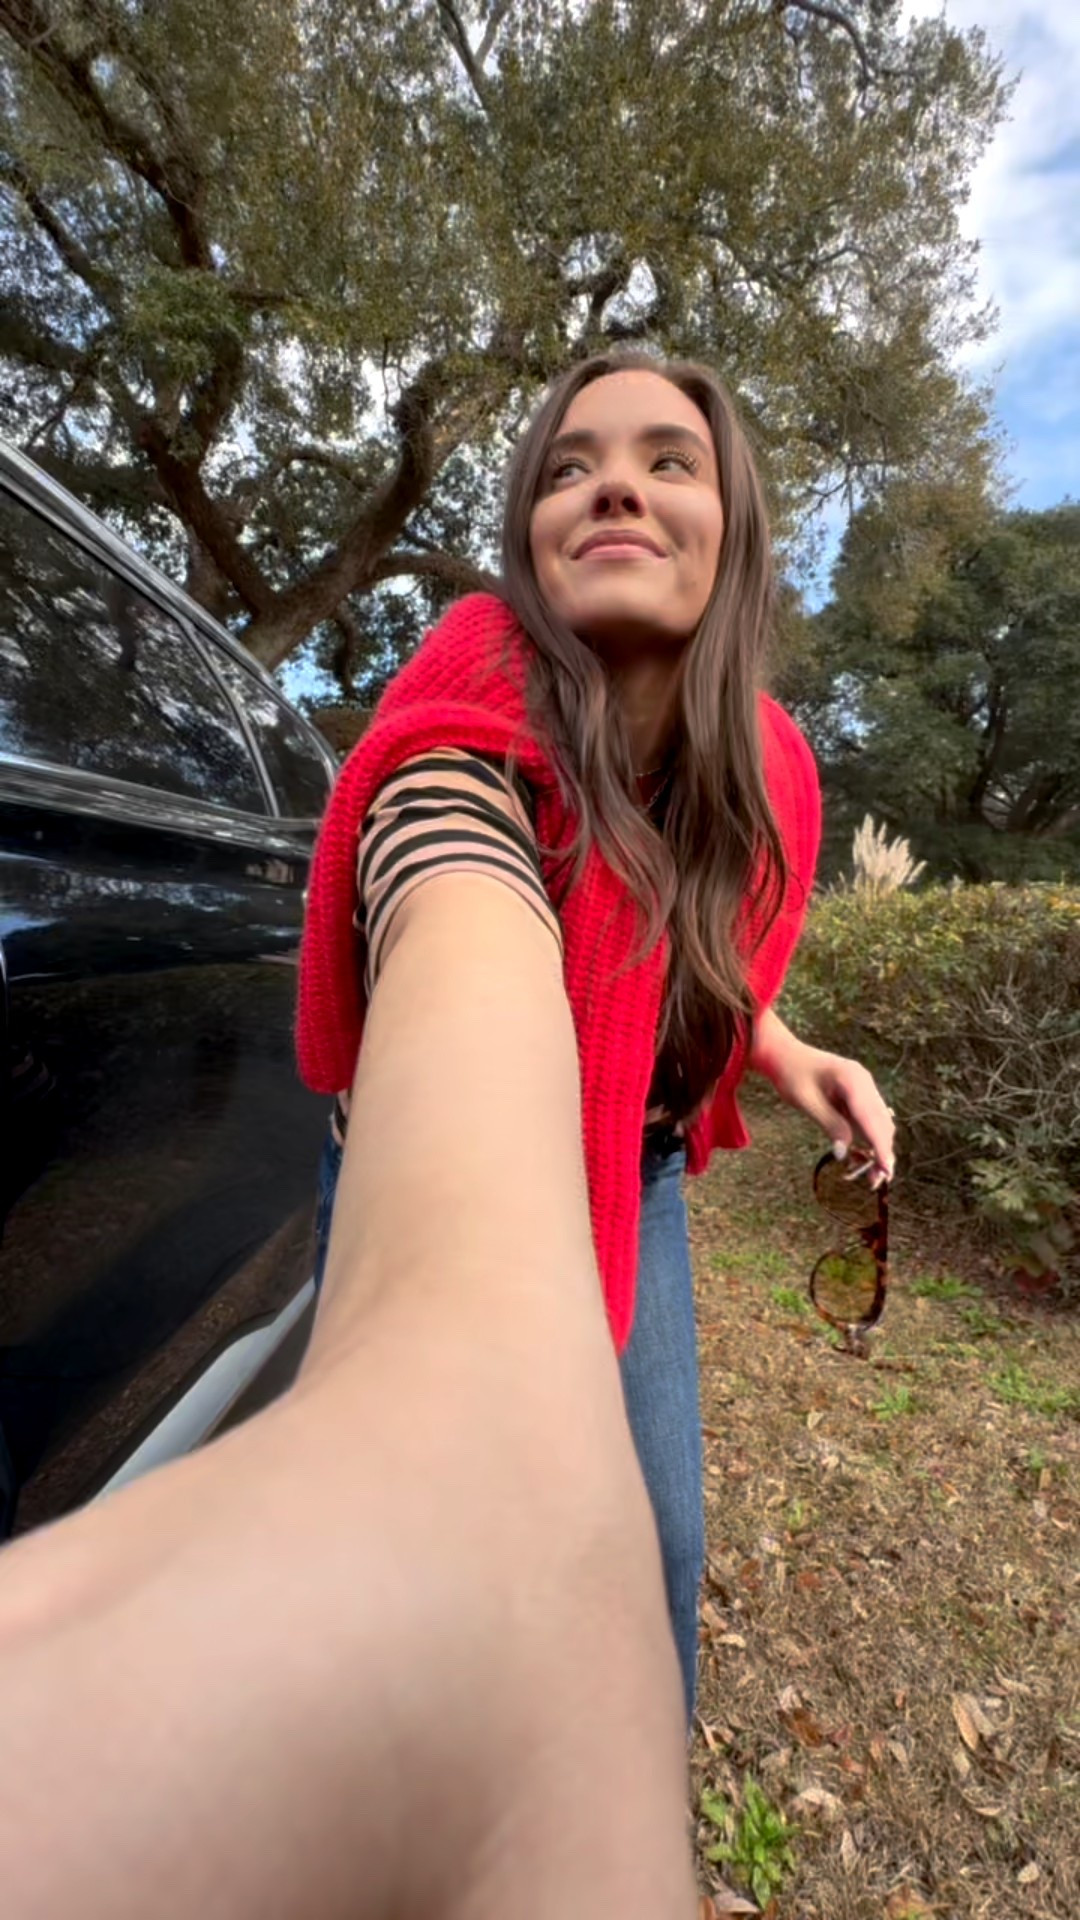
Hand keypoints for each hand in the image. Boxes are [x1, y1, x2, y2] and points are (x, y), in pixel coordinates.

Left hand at [749, 1009, 894, 1185]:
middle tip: (878, 1181)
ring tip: (872, 1174)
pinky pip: (870, 1118)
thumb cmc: (792, 1075)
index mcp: (853, 1080)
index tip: (886, 1170)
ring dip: (878, 1146)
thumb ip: (830, 1125)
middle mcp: (865, 1082)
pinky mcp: (859, 1094)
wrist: (784, 1054)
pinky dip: (870, 1137)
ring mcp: (864, 1087)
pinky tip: (863, 1156)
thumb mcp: (807, 1102)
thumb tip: (845, 1154)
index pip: (872, 1118)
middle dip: (883, 1151)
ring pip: (880, 1122)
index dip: (880, 1146)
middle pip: (882, 1122)